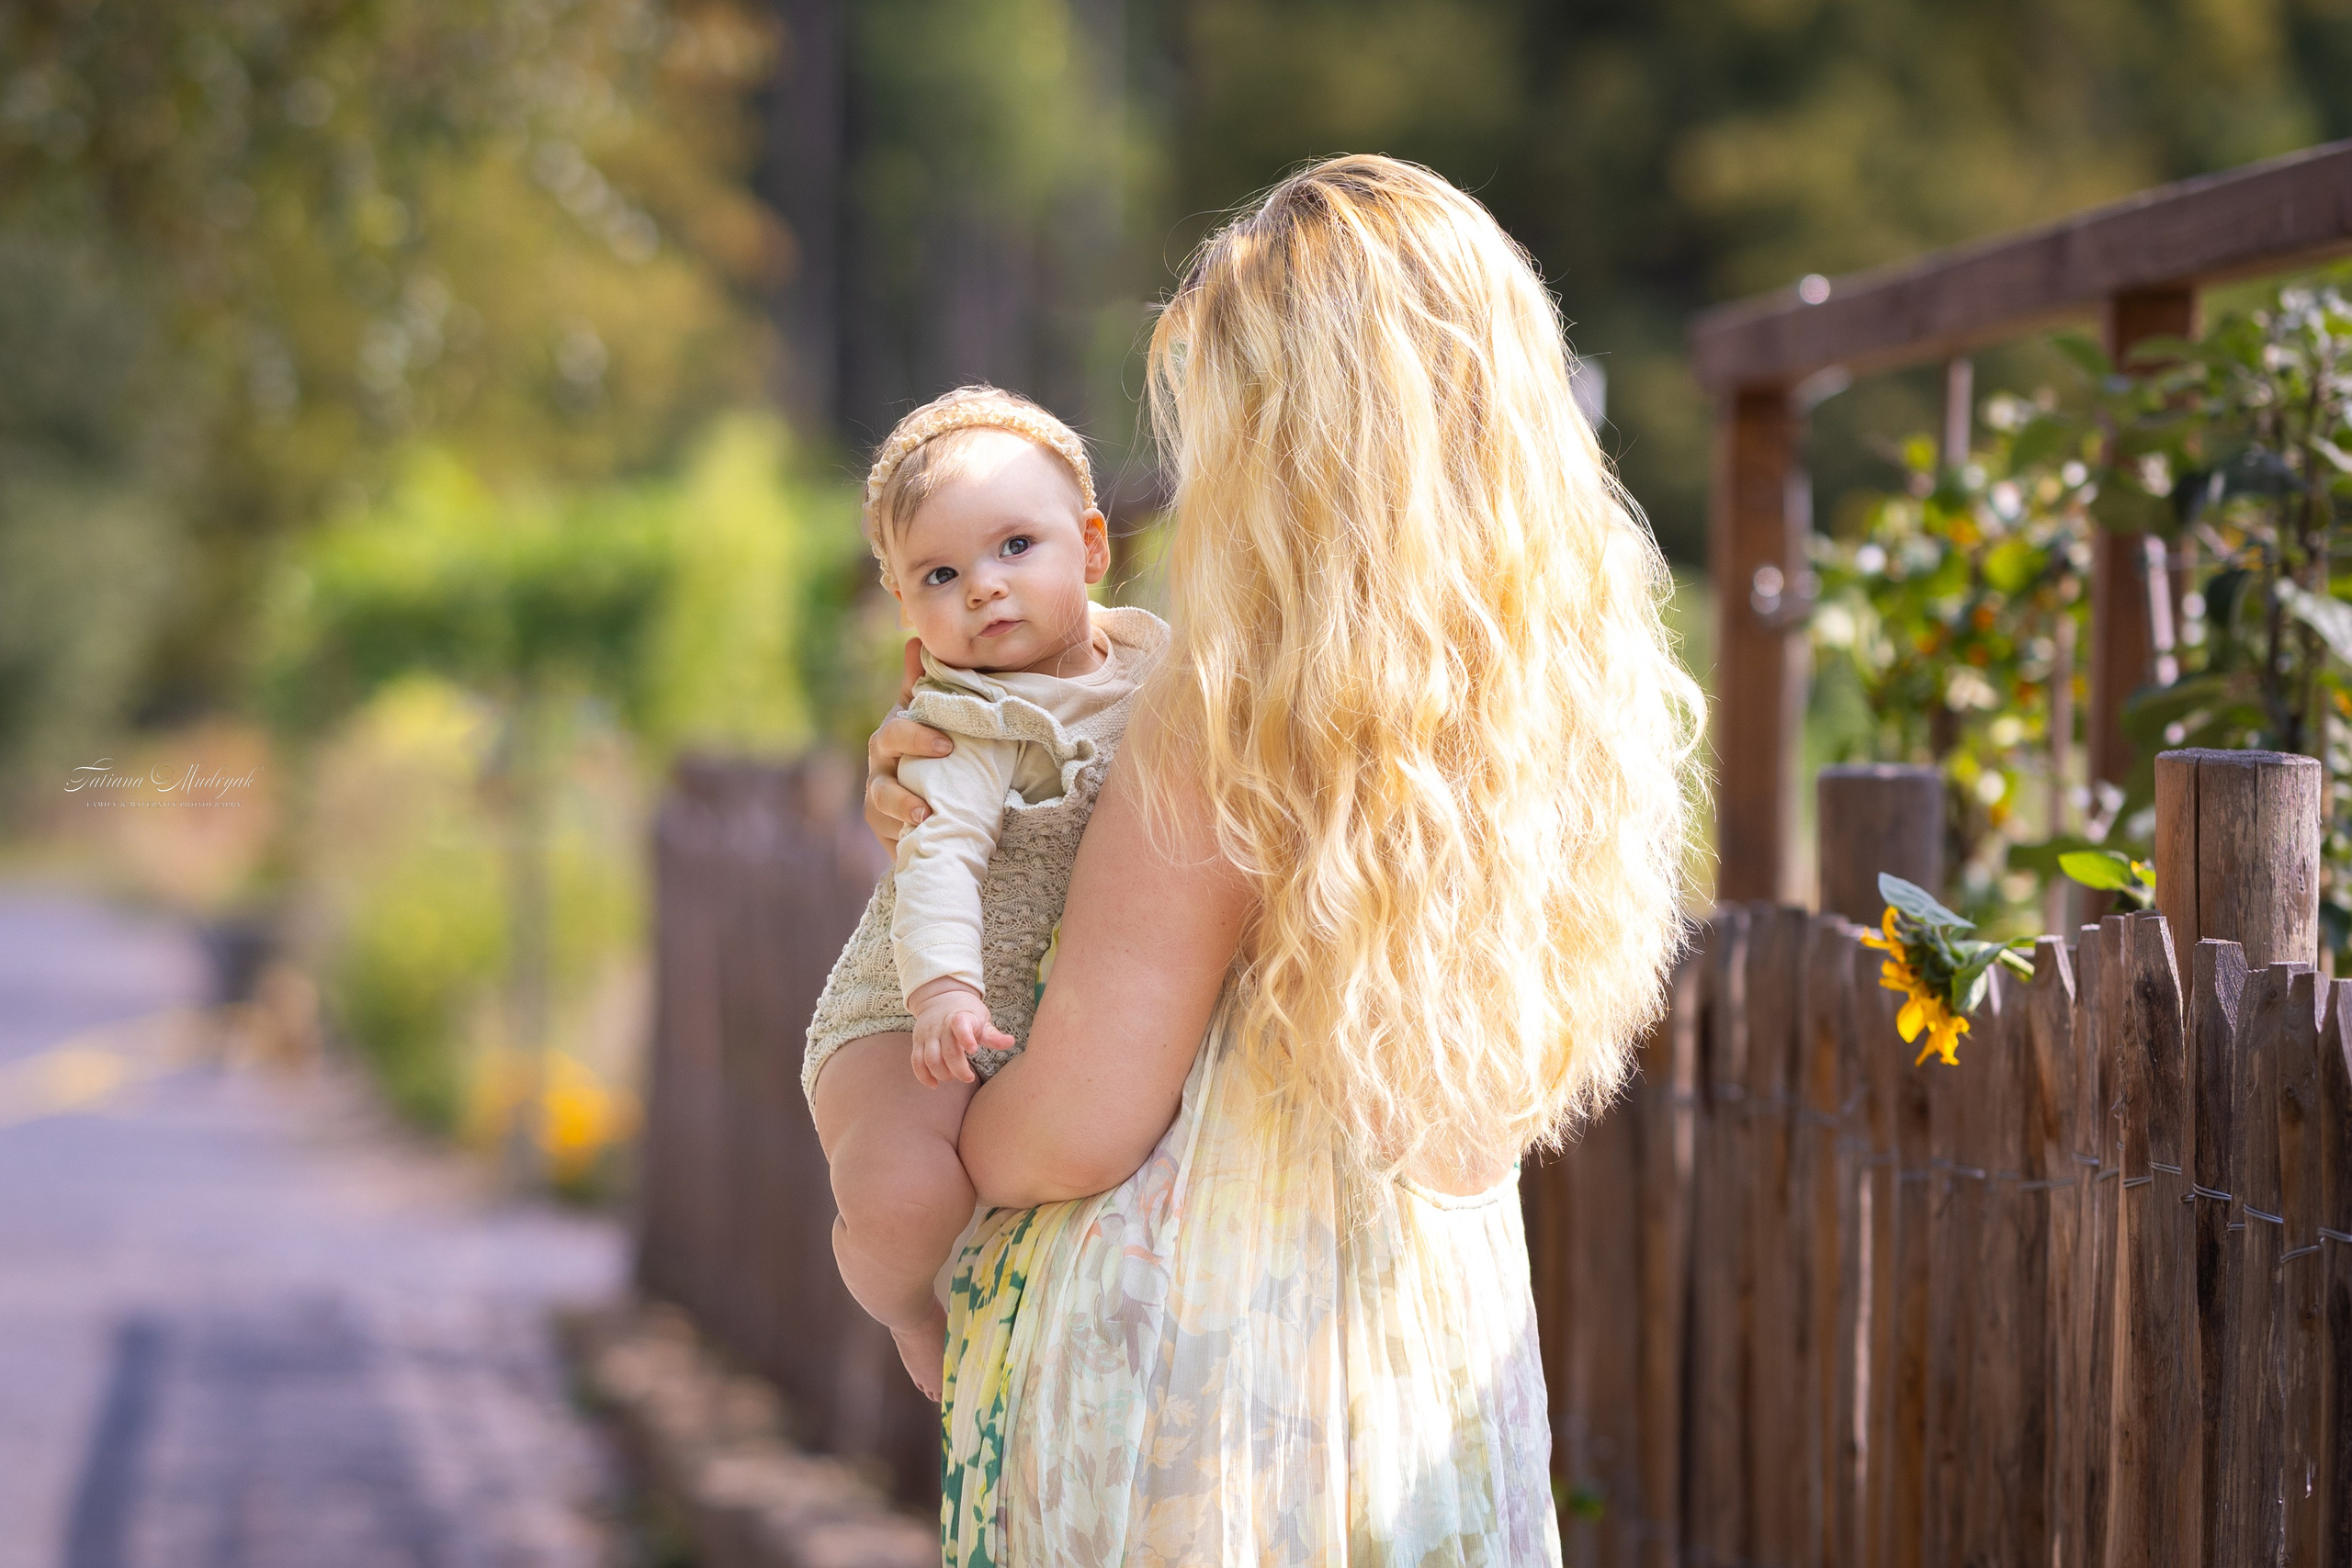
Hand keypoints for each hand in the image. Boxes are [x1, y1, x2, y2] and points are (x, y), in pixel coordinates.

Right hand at [865, 639, 952, 854]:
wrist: (933, 809)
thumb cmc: (933, 755)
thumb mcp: (931, 720)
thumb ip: (924, 684)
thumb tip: (915, 639)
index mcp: (894, 736)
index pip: (897, 728)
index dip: (917, 733)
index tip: (948, 743)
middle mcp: (881, 765)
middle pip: (883, 759)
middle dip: (912, 758)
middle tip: (944, 758)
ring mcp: (878, 800)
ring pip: (879, 801)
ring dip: (901, 806)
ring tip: (924, 813)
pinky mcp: (886, 832)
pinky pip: (889, 837)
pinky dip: (902, 838)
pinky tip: (920, 838)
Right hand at [909, 983, 1014, 1087]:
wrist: (940, 998)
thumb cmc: (966, 1013)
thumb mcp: (982, 1020)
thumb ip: (993, 1035)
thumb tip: (1011, 1042)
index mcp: (959, 1017)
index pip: (960, 1025)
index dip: (966, 1038)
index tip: (974, 1050)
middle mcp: (941, 1026)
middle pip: (947, 1051)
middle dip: (958, 1070)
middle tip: (968, 1077)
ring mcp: (927, 1035)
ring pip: (930, 1059)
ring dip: (942, 1074)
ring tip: (952, 1077)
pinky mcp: (918, 1042)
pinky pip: (916, 1062)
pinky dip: (924, 1076)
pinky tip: (934, 1084)